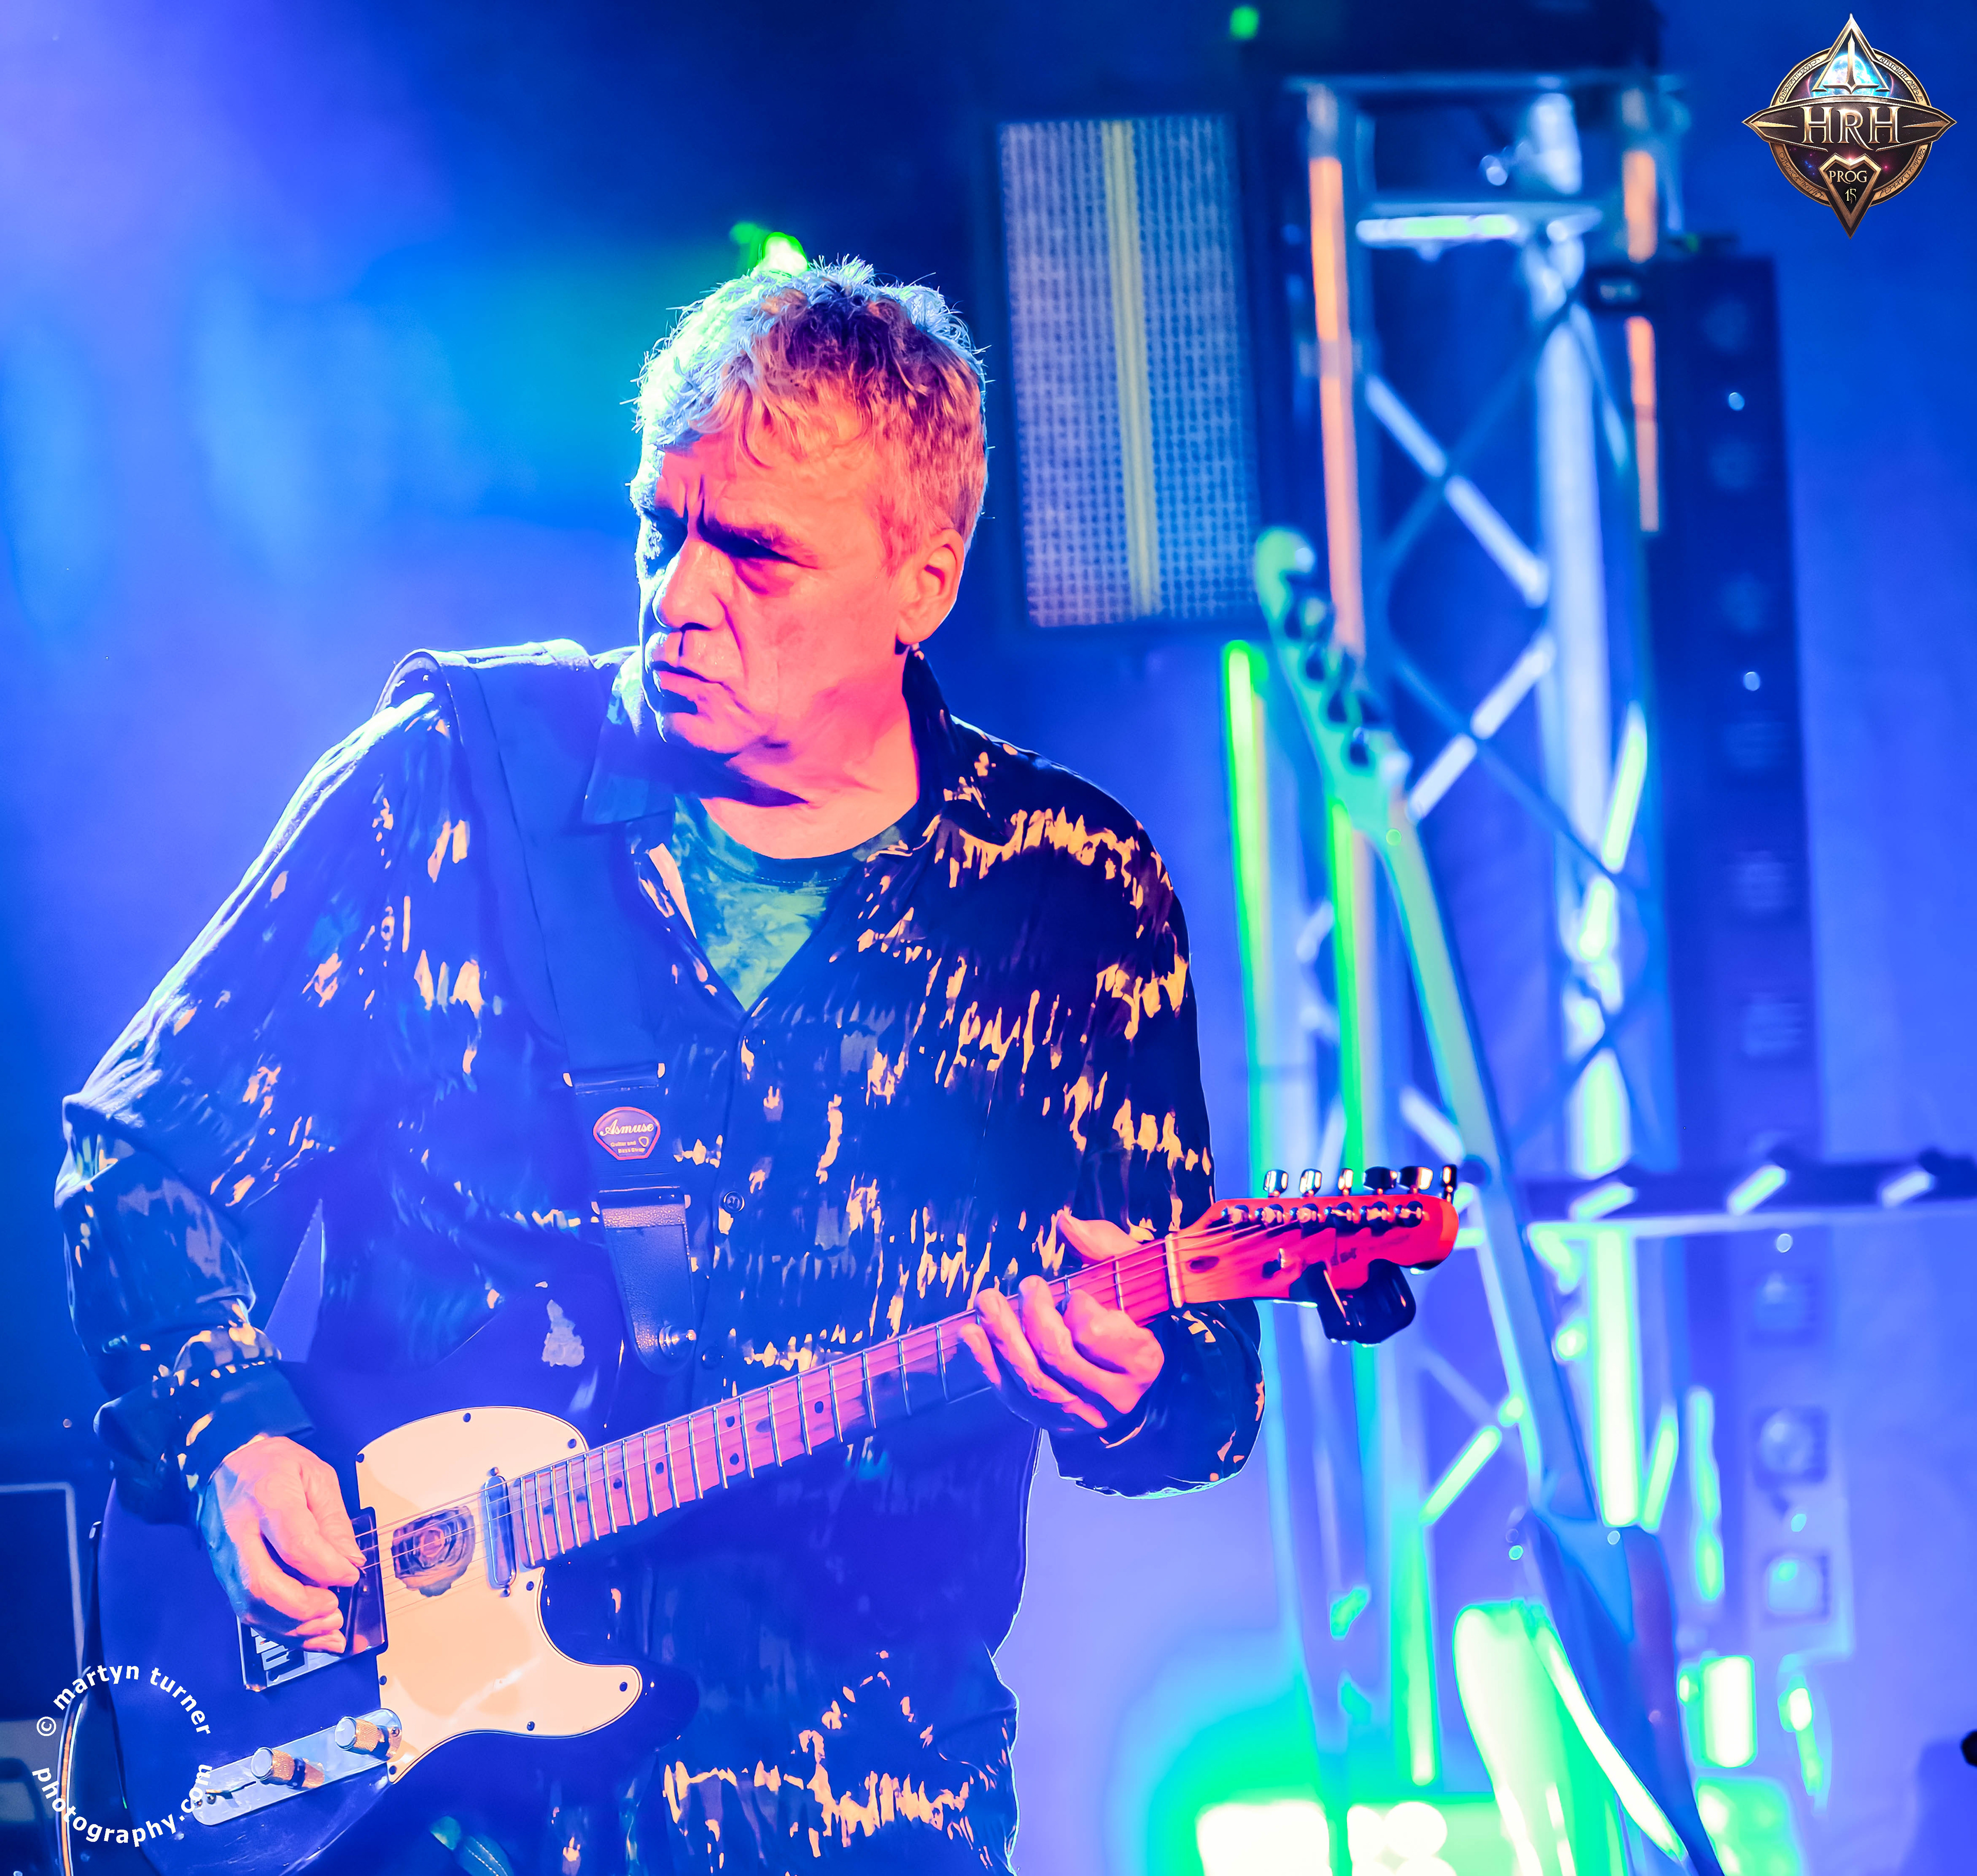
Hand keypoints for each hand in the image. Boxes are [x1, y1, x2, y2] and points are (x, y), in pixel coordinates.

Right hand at [198, 1435, 364, 1649]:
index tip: (351, 1575)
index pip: (296, 1545)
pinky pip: (246, 1611)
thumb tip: (350, 1560)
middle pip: (264, 1585)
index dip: (327, 1568)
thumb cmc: (274, 1465)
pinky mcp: (224, 1574)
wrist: (225, 1461)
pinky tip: (307, 1631)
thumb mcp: (315, 1475)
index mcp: (268, 1498)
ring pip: (251, 1607)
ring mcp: (225, 1557)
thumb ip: (334, 1519)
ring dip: (293, 1626)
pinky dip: (278, 1629)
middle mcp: (239, 1533)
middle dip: (305, 1607)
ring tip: (328, 1626)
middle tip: (335, 1607)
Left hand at [957, 1212, 1164, 1435]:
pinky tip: (970, 1335)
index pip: (1095, 1335)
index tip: (1074, 1293)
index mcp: (1141, 1362)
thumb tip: (1066, 1224)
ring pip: (1031, 1381)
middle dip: (1032, 1316)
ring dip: (1002, 1337)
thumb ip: (1104, 1247)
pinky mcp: (1050, 1424)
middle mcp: (1113, 1398)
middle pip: (1057, 1357)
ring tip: (987, 1300)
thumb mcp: (1130, 1275)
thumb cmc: (1130, 1313)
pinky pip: (1012, 1397)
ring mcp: (1080, 1416)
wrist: (1130, 1371)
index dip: (1077, 1307)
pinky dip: (986, 1364)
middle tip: (1027, 1285)